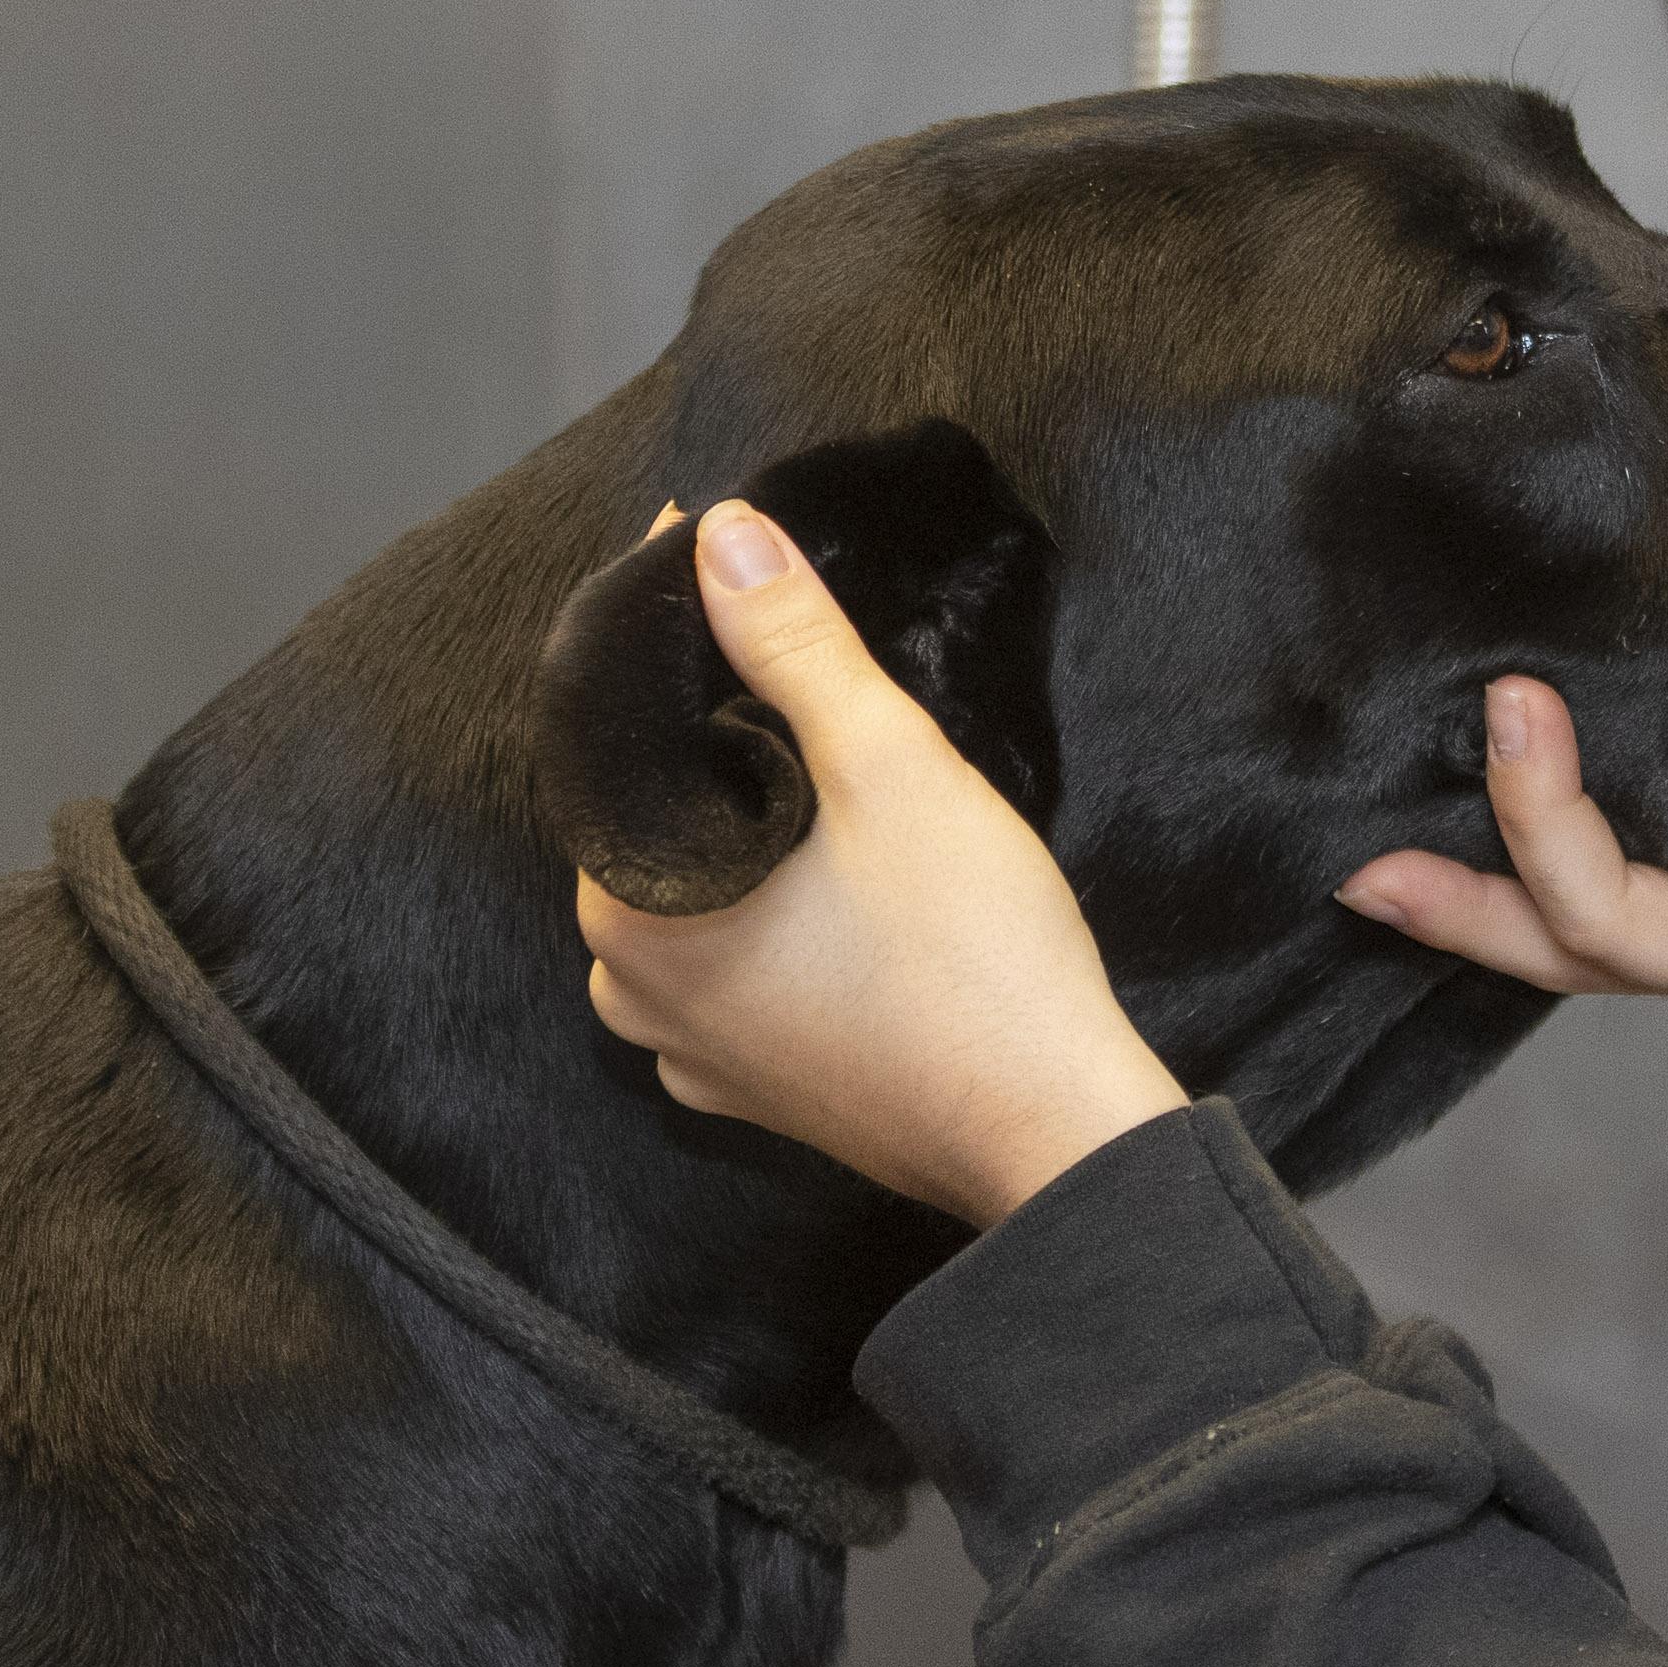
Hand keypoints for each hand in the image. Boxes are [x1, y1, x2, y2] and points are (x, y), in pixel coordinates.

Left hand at [569, 502, 1188, 1225]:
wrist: (1054, 1129)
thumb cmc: (972, 953)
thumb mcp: (888, 764)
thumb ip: (794, 644)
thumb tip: (724, 537)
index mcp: (629, 905)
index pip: (613, 735)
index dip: (672, 638)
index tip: (718, 560)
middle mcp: (629, 987)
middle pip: (650, 814)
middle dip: (711, 733)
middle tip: (794, 659)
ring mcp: (689, 1049)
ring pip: (691, 890)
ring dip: (742, 827)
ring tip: (826, 767)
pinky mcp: (753, 1086)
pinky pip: (729, 966)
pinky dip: (765, 912)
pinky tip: (834, 881)